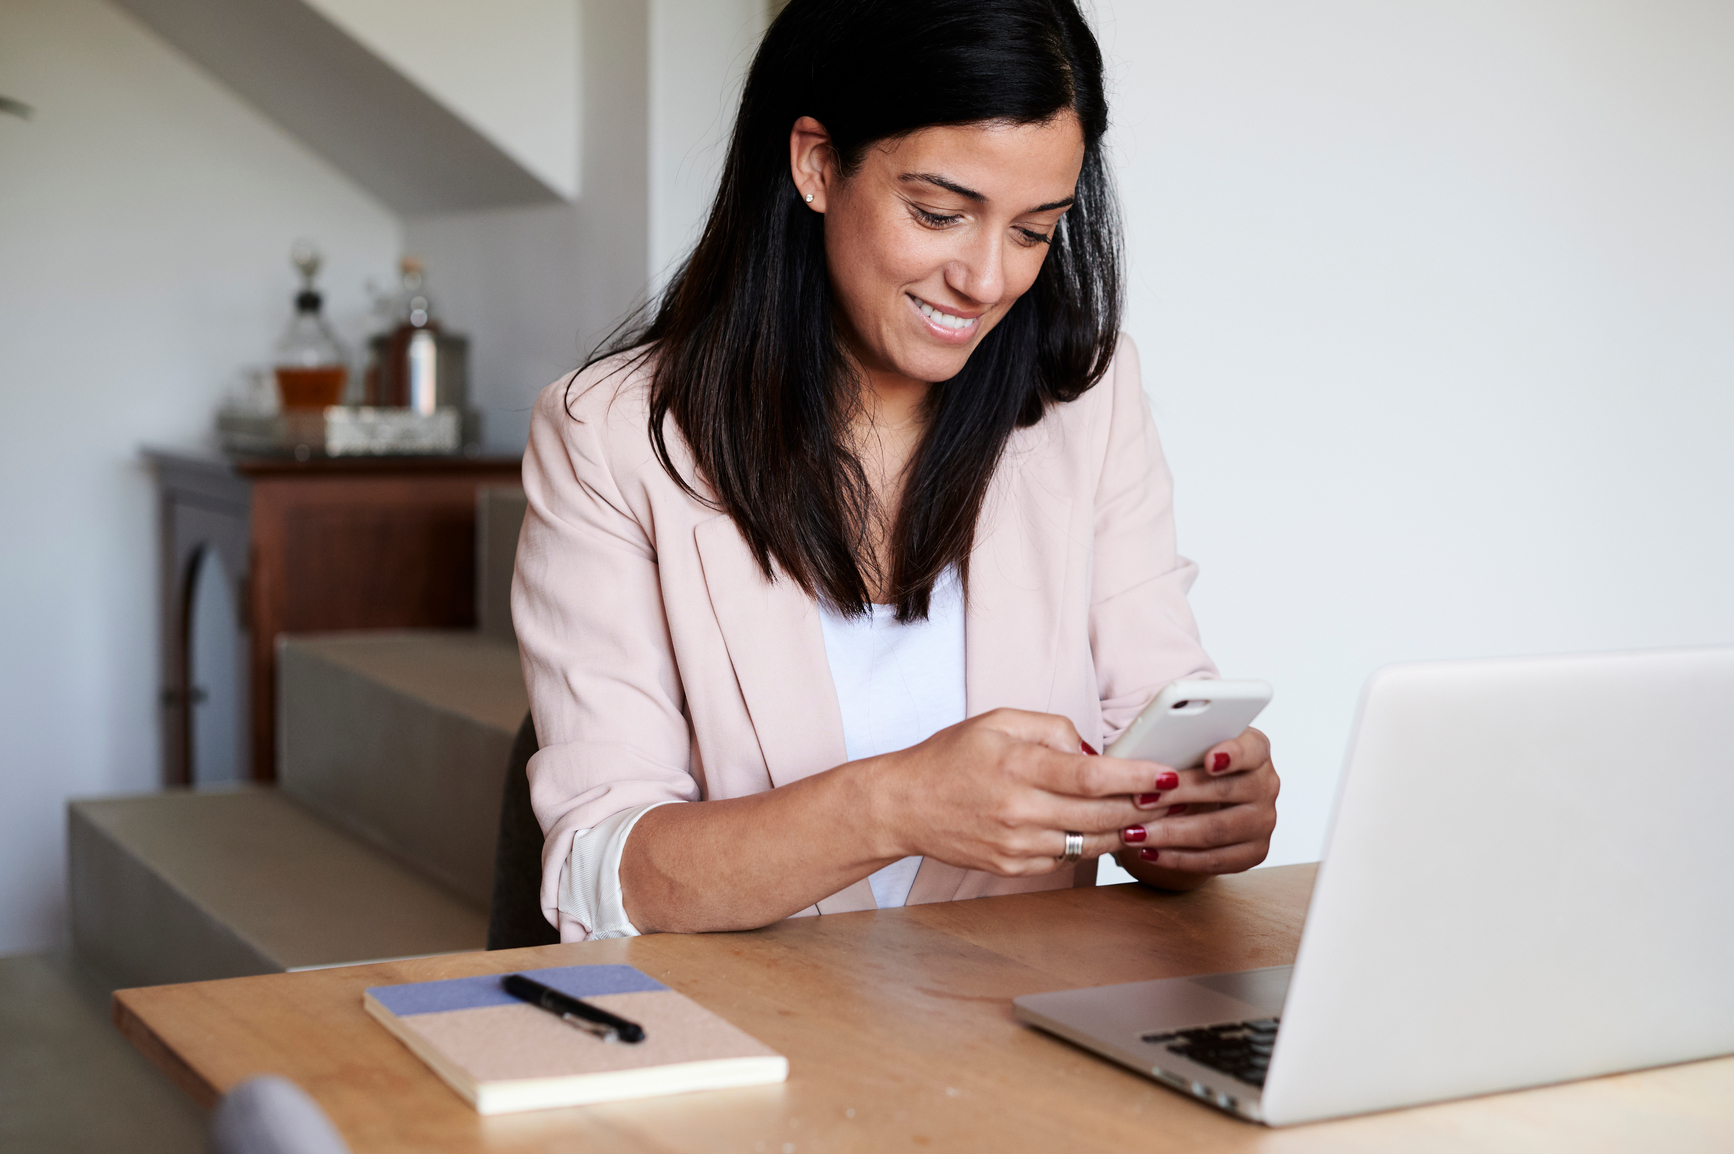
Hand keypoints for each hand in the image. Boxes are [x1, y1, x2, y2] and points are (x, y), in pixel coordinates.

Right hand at [866, 709, 1169, 875]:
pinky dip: (1089, 844)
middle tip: (1172, 797)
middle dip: (1143, 806)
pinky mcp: (1012, 867)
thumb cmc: (950, 758)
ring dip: (1123, 829)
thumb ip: (1049, 728)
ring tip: (1146, 814)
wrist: (904, 805)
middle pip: (1099, 814)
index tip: (1165, 773)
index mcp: (1017, 766)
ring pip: (1089, 841)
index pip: (1091, 776)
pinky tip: (1102, 830)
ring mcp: (1015, 844)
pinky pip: (1066, 858)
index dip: (1135, 777)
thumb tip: (1092, 750)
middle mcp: (1018, 810)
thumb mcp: (997, 722)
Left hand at [1113, 727, 1277, 890]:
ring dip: (1171, 834)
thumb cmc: (1194, 763)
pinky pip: (1216, 861)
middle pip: (1224, 791)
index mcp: (1256, 750)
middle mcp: (1266, 784)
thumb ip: (1178, 744)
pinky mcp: (1255, 851)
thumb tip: (1147, 754)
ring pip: (1216, 831)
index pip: (1251, 749)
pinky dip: (1179, 859)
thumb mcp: (1189, 745)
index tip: (1209, 760)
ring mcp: (1264, 821)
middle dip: (1177, 797)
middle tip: (1140, 800)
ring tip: (1136, 833)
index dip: (1232, 754)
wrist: (1208, 796)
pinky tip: (1152, 853)